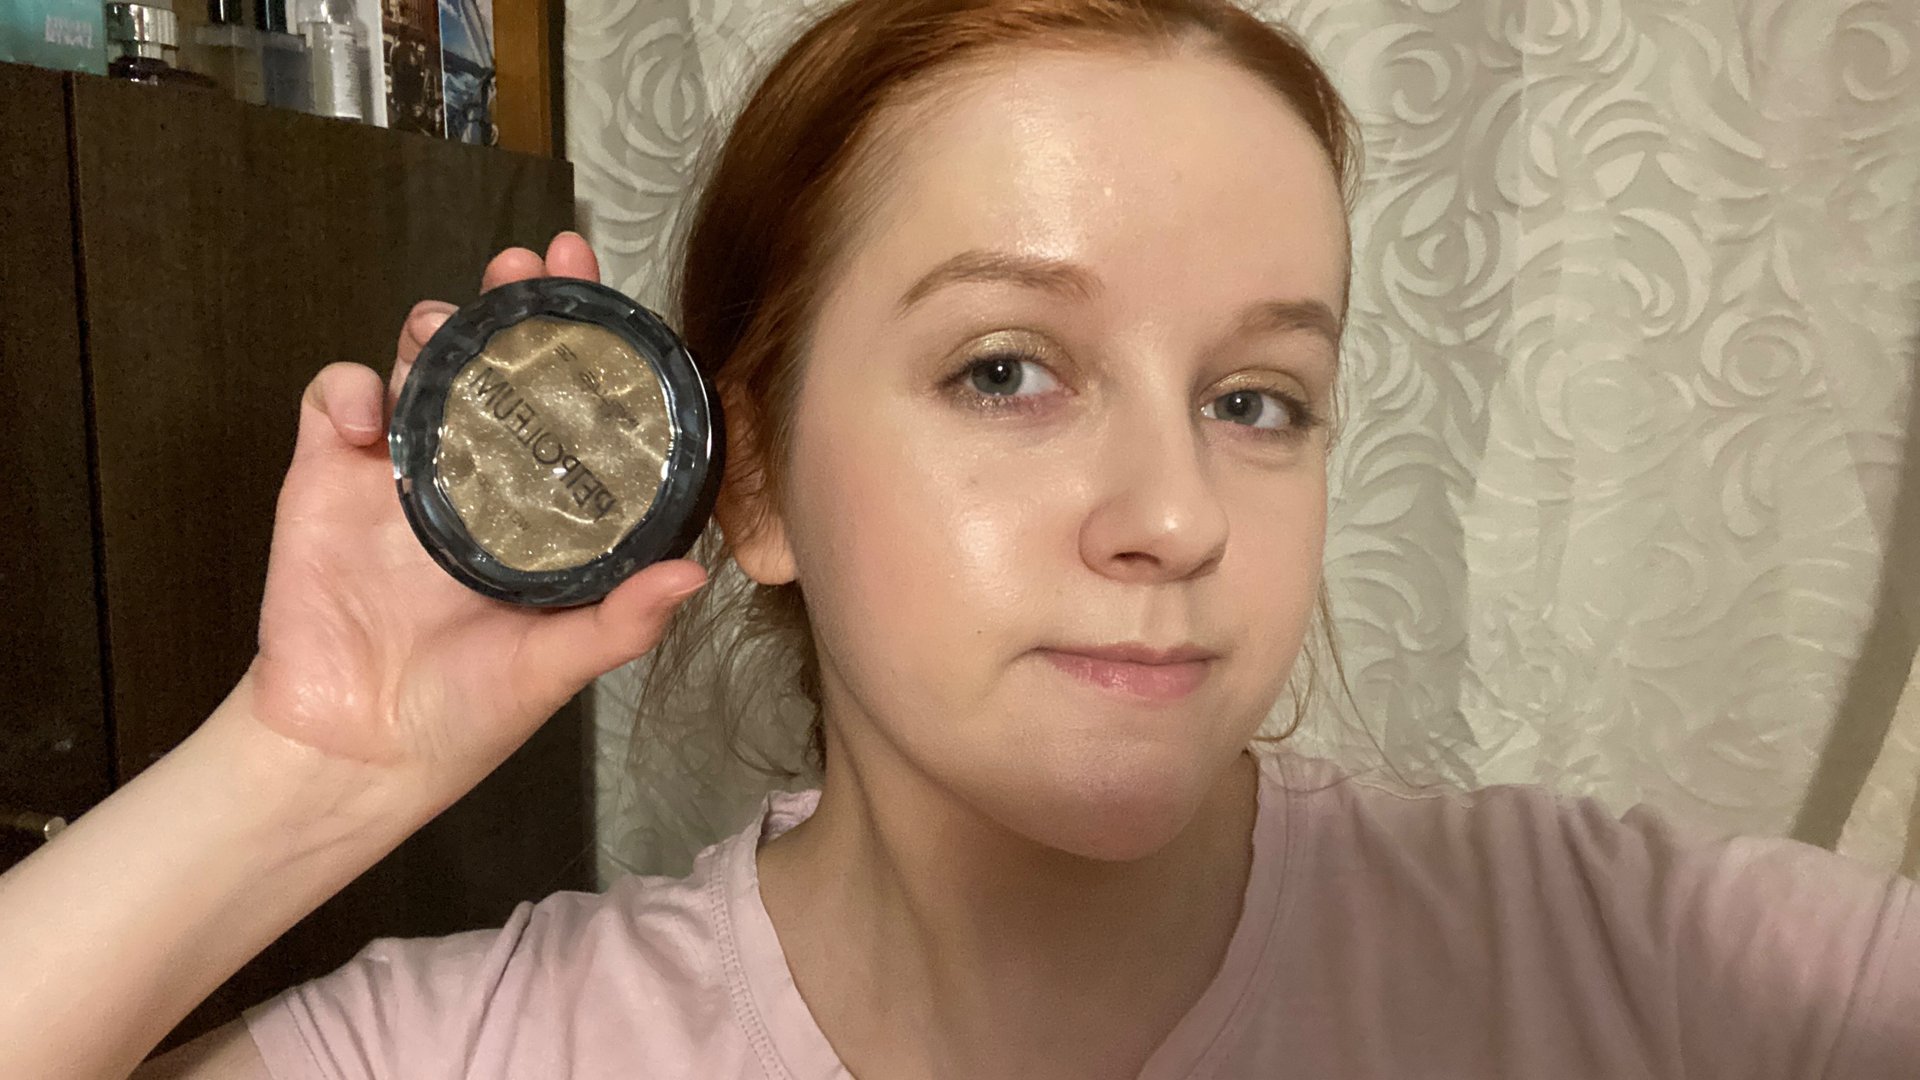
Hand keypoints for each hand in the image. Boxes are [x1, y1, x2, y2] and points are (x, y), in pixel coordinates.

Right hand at [245, 232, 706, 811]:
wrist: (354, 753)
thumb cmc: (463, 714)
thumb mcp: (554, 667)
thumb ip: (618, 622)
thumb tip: (691, 577)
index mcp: (539, 509)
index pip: (574, 408)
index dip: (593, 350)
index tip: (616, 302)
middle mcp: (477, 477)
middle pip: (499, 365)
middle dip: (516, 303)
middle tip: (535, 263)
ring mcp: (401, 473)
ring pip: (419, 365)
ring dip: (438, 328)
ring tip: (452, 319)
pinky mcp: (326, 480)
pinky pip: (334, 402)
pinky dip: (350, 388)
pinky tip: (372, 412)